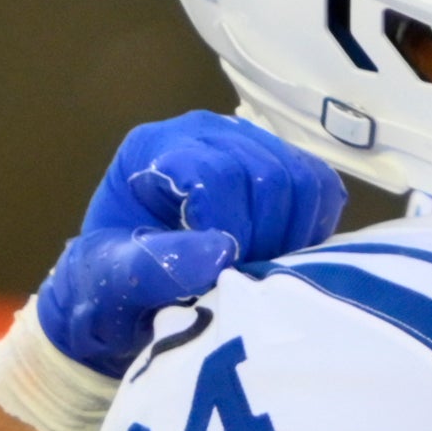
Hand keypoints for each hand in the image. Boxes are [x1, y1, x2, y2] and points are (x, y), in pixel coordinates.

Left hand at [34, 110, 346, 376]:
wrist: (123, 297)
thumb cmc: (109, 292)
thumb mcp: (111, 287)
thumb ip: (155, 268)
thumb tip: (222, 251)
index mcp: (154, 149)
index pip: (217, 175)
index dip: (231, 230)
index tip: (220, 275)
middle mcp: (205, 133)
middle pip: (269, 175)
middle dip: (263, 239)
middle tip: (240, 279)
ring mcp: (248, 145)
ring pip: (304, 180)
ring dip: (291, 236)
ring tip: (257, 269)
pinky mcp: (282, 166)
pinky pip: (322, 189)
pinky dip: (311, 229)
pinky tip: (280, 255)